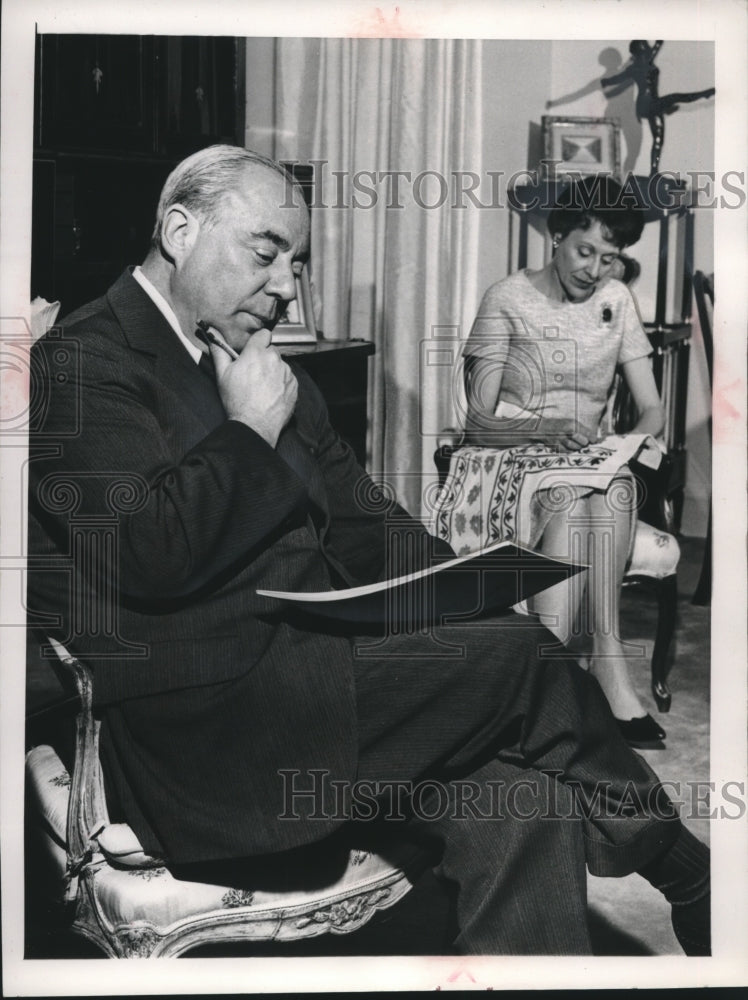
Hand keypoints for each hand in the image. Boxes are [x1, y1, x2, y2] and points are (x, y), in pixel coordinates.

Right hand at [210, 329, 296, 446]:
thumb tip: (214, 336)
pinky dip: (281, 383)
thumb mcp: (222, 375)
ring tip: (262, 387)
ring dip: (273, 371)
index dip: (258, 341)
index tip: (253, 350)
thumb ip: (219, 352)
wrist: (255, 425)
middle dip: (264, 358)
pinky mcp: (294, 385)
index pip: (264, 334)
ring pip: (280, 365)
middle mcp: (274, 359)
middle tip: (254, 373)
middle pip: (271, 351)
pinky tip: (271, 394)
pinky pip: (288, 378)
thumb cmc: (237, 401)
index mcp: (257, 353)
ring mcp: (286, 372)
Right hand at [532, 418, 598, 451]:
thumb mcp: (572, 422)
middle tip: (583, 442)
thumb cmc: (561, 425)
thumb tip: (596, 439)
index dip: (593, 439)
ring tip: (575, 444)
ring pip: (576, 448)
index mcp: (573, 424)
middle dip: (585, 443)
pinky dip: (570, 450)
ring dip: (577, 447)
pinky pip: (567, 451)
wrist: (543, 428)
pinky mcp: (557, 446)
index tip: (594, 440)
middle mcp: (568, 432)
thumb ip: (583, 430)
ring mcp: (562, 440)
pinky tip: (568, 446)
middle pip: (584, 442)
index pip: (589, 435)